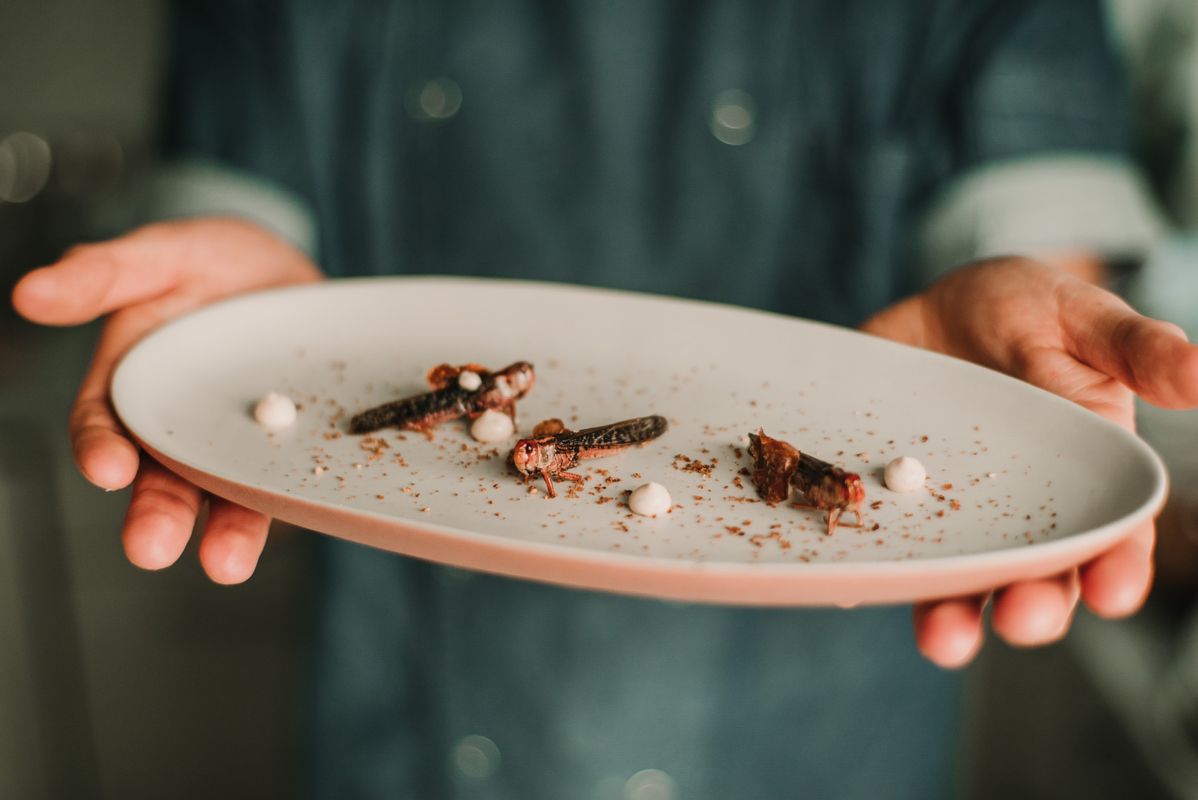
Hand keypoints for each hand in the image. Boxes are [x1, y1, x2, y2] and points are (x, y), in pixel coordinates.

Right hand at [12, 217, 322, 582]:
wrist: (287, 275)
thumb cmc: (212, 262)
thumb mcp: (162, 254)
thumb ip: (103, 274)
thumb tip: (30, 293)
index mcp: (130, 385)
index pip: (102, 426)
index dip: (100, 448)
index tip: (106, 468)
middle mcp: (177, 428)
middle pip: (160, 480)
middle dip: (155, 515)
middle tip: (150, 549)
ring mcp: (234, 445)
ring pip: (226, 497)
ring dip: (224, 534)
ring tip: (226, 565)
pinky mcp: (289, 450)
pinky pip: (290, 482)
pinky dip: (295, 503)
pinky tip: (305, 517)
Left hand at [862, 257, 1197, 667]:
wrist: (937, 306)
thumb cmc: (1029, 310)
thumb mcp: (1083, 317)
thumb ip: (1137, 348)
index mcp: (1087, 477)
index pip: (1112, 535)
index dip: (1118, 567)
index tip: (1116, 593)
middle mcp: (1022, 512)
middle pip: (1036, 577)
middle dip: (1034, 606)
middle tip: (1022, 618)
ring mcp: (953, 513)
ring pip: (957, 583)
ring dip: (952, 617)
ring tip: (943, 637)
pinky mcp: (892, 504)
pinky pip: (884, 549)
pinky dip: (874, 573)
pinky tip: (860, 586)